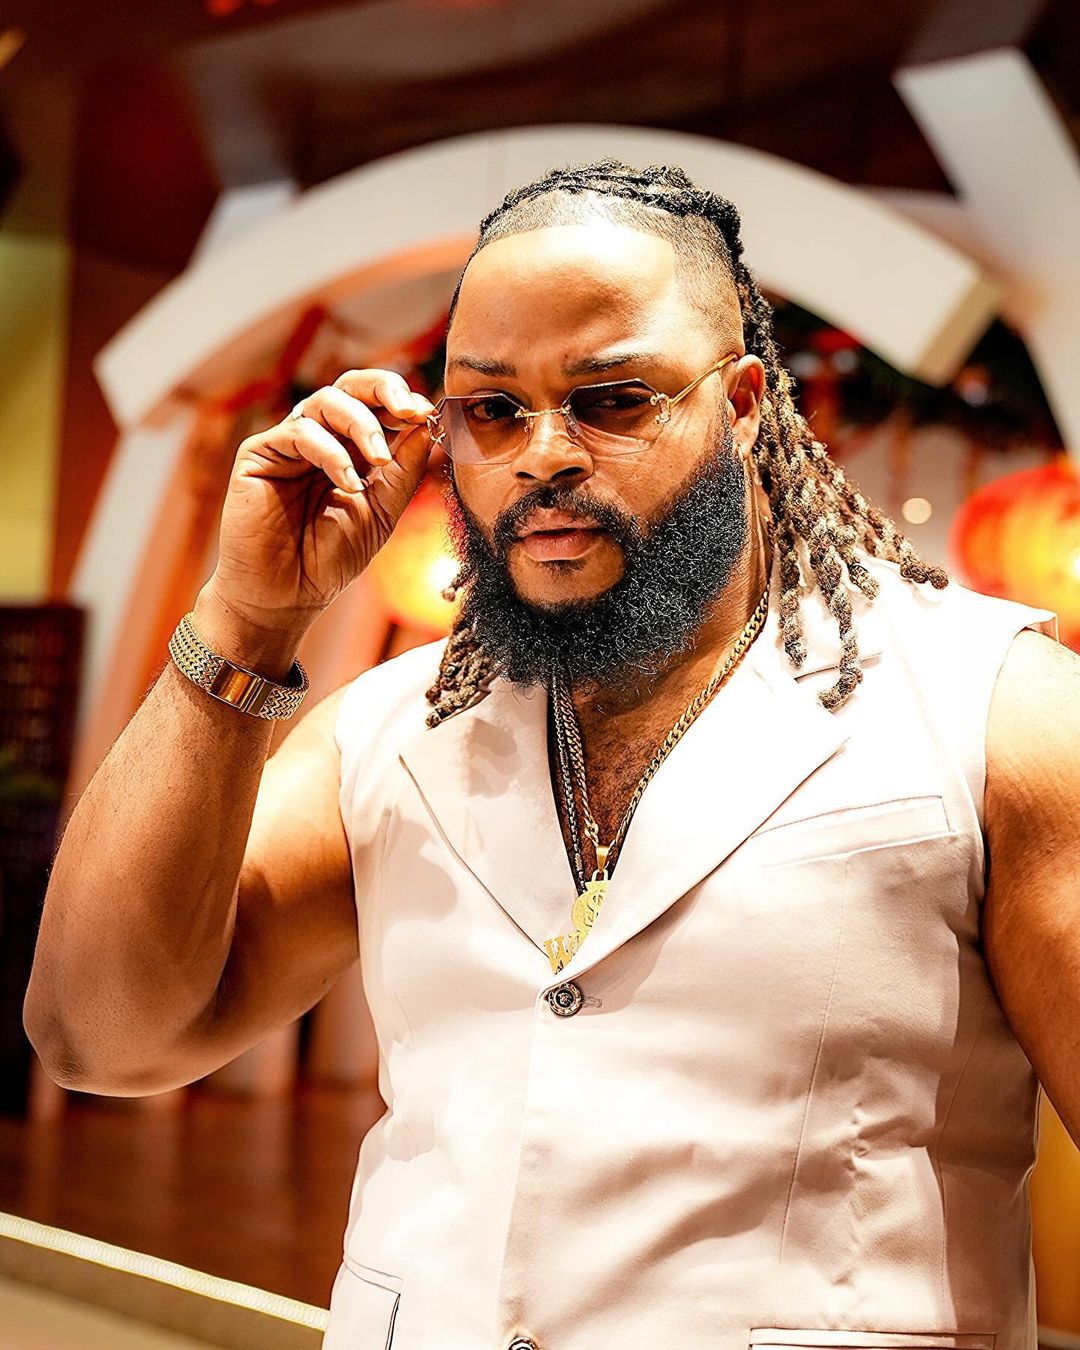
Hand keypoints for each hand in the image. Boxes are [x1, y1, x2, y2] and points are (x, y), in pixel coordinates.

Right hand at [205, 368, 436, 635]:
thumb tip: (429, 425)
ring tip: (378, 459)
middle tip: (410, 409)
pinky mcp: (259, 453)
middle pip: (350, 386)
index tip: (430, 414)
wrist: (286, 596)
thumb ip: (404, 470)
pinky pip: (298, 432)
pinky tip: (348, 483)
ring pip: (325, 402)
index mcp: (352, 449)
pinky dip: (330, 452)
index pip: (377, 406)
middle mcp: (320, 438)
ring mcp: (289, 443)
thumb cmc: (330, 559)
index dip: (404, 402)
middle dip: (384, 389)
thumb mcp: (382, 513)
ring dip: (361, 424)